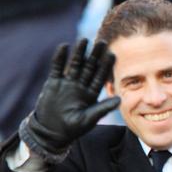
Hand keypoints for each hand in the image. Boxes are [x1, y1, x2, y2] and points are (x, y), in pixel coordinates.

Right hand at [19, 39, 120, 163]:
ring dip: (79, 53)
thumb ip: (103, 108)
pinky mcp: (54, 83)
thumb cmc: (72, 128)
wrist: (51, 131)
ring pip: (75, 65)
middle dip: (95, 55)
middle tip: (102, 42)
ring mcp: (67, 83)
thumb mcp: (89, 118)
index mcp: (91, 93)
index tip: (113, 54)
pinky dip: (60, 58)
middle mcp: (81, 86)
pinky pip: (57, 68)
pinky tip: (64, 46)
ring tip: (84, 40)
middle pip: (89, 67)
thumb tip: (120, 100)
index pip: (101, 76)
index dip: (106, 66)